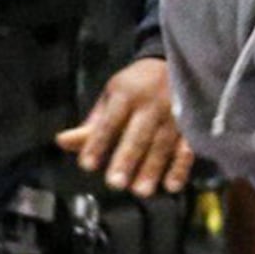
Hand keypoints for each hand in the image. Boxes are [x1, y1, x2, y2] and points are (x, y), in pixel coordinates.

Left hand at [59, 57, 191, 197]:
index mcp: (126, 93)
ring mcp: (174, 113)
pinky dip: (180, 167)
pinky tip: (172, 185)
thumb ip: (92, 122)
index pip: (109, 122)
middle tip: (115, 183)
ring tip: (141, 191)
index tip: (87, 165)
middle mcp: (150, 103)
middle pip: (137, 135)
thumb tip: (62, 142)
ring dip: (152, 169)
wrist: (176, 62)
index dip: (97, 143)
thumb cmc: (137, 85)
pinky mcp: (192, 123)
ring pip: (162, 144)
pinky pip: (187, 146)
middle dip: (126, 159)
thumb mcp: (112, 95)